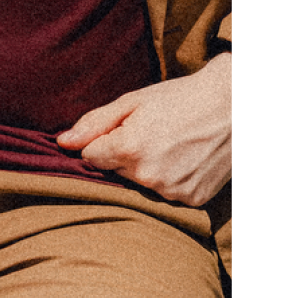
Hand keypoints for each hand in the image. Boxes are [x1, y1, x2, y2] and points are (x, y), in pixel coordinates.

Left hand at [57, 52, 230, 204]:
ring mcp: (172, 191)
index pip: (91, 158)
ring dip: (147, 170)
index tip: (122, 130)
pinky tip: (186, 159)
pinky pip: (167, 194)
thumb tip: (62, 143)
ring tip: (172, 145)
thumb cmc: (182, 97)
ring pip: (141, 186)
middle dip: (125, 156)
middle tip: (153, 133)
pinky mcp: (192, 200)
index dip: (103, 143)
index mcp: (129, 149)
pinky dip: (171, 180)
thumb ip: (95, 123)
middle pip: (116, 174)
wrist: (235, 105)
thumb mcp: (134, 101)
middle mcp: (149, 176)